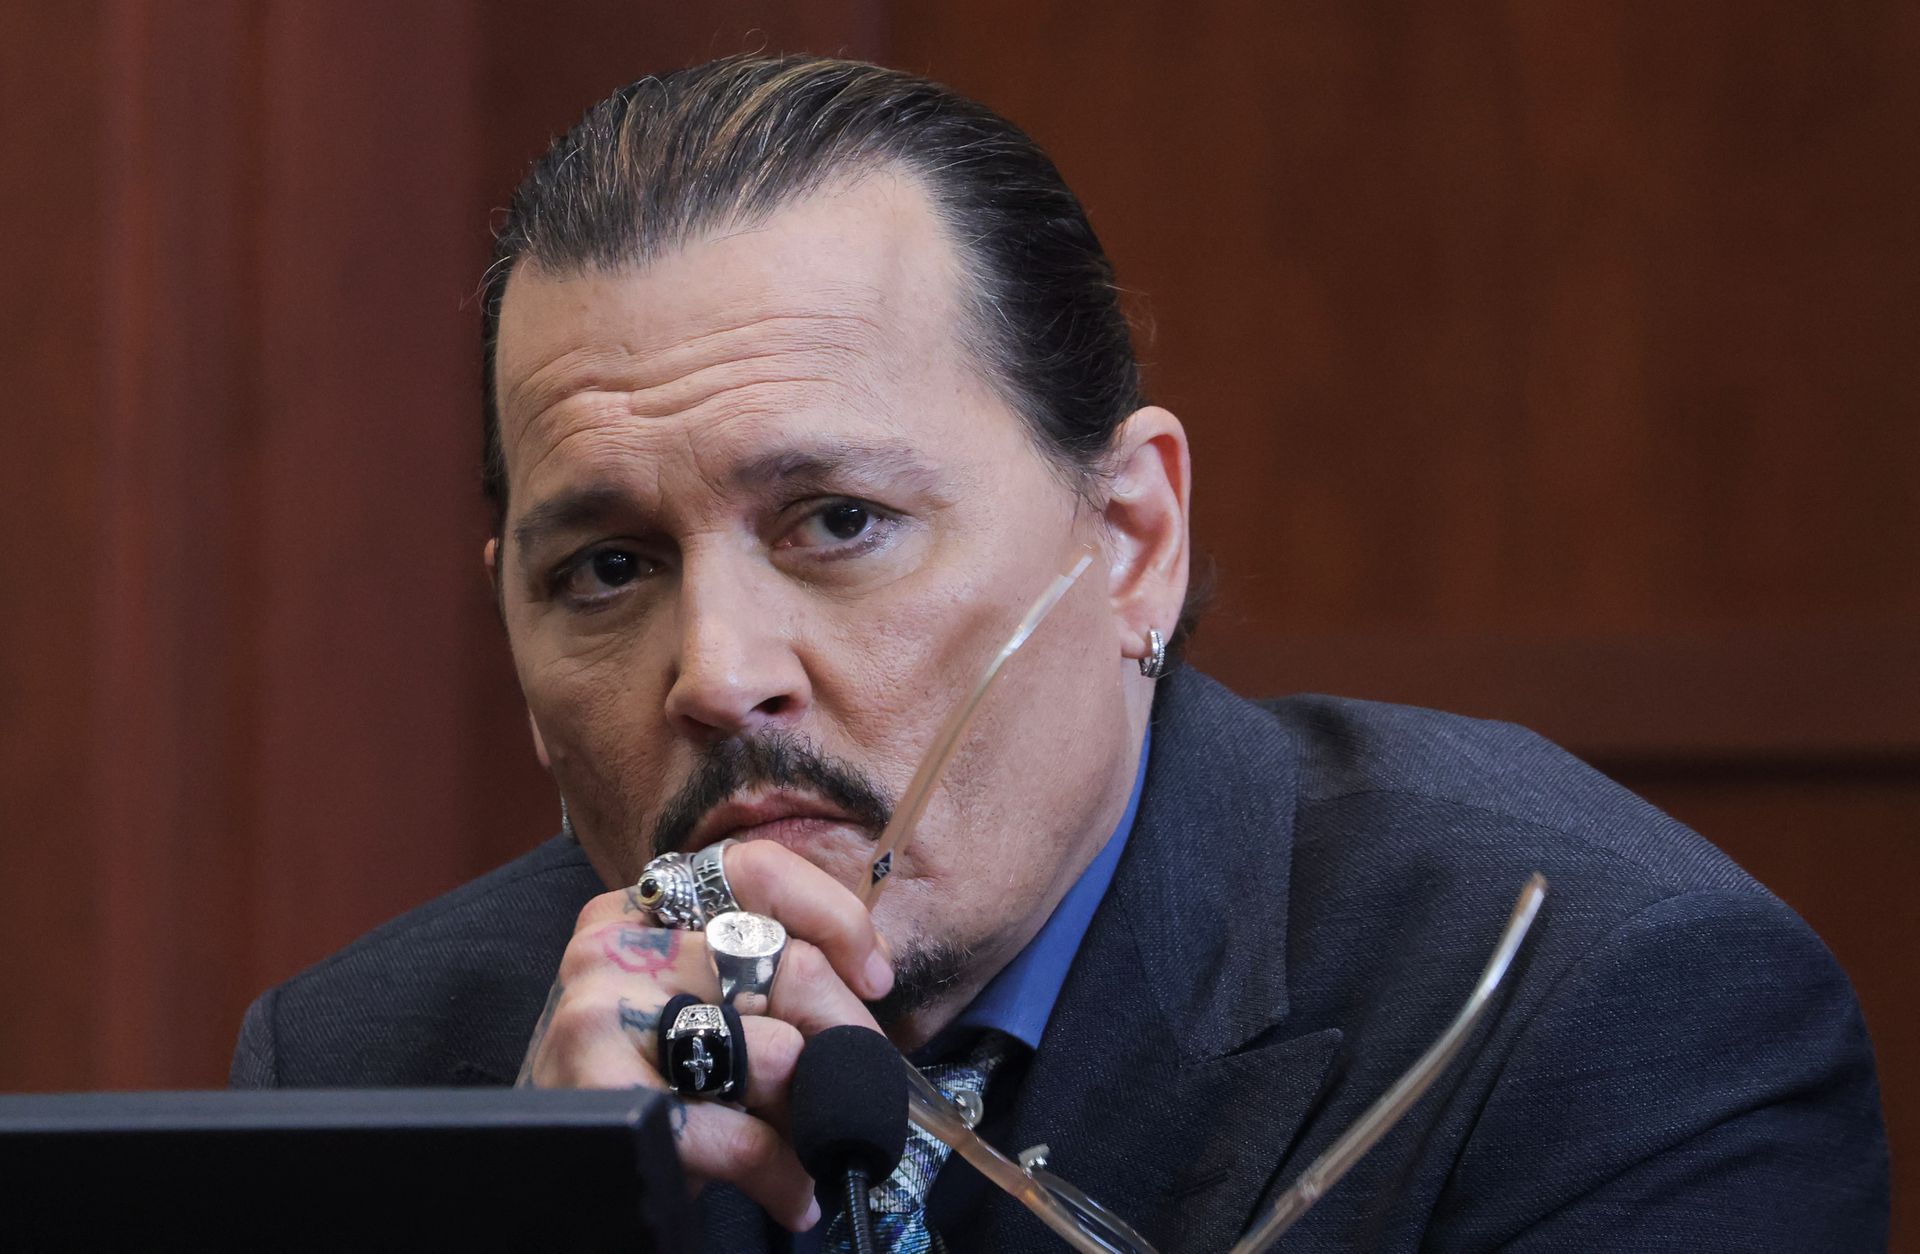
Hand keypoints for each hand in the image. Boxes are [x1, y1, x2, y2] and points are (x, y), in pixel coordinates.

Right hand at [516, 840, 895, 1230]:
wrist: (562, 1163)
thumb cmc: (650, 1080)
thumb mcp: (707, 1008)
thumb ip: (773, 974)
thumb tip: (869, 977)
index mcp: (647, 906)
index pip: (756, 870)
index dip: (834, 917)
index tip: (875, 977)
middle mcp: (616, 939)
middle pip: (785, 965)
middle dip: (840, 1040)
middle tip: (851, 1090)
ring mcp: (601, 1005)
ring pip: (773, 1050)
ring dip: (805, 1112)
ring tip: (798, 1143)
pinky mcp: (599, 1083)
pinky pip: (733, 1129)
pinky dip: (774, 1167)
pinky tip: (786, 1188)